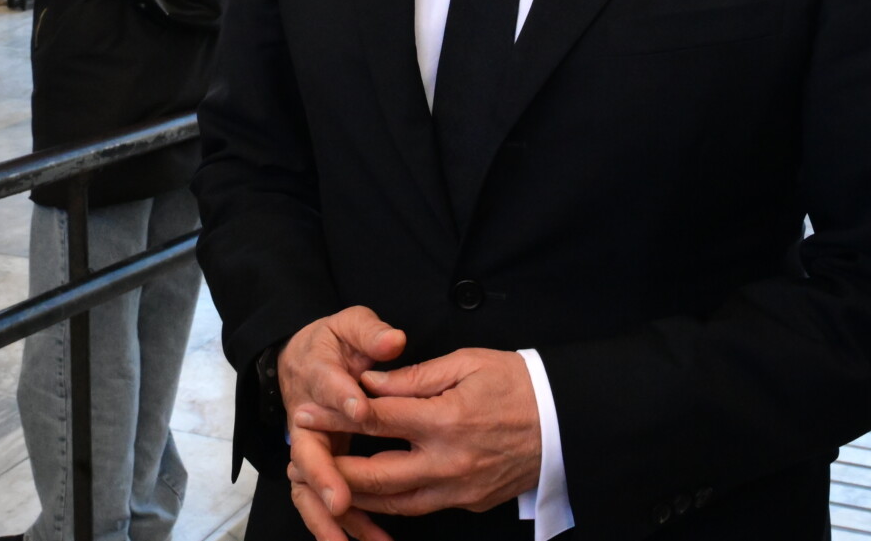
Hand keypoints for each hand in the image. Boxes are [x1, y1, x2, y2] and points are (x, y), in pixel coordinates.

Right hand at [277, 308, 407, 540]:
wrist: (303, 358)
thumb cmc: (332, 343)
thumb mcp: (349, 324)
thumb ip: (369, 332)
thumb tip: (392, 340)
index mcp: (315, 376)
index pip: (325, 385)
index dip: (341, 397)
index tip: (360, 409)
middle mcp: (305, 420)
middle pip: (305, 454)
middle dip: (323, 479)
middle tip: (340, 501)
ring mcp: (310, 448)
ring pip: (308, 489)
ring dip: (328, 518)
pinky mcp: (321, 467)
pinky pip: (326, 501)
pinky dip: (346, 525)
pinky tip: (370, 540)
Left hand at [317, 349, 541, 518]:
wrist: (567, 422)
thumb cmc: (517, 382)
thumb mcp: (467, 362)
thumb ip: (415, 376)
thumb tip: (371, 381)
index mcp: (446, 419)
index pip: (376, 419)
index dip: (336, 415)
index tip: (306, 411)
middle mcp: (449, 461)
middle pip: (376, 475)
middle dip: (334, 468)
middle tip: (303, 457)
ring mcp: (460, 488)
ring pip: (395, 503)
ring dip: (356, 495)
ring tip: (326, 482)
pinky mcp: (470, 502)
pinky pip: (422, 508)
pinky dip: (393, 504)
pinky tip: (372, 495)